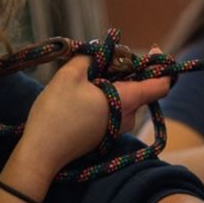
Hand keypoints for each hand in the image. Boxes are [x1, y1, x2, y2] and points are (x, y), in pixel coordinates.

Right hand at [19, 56, 172, 170]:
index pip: (161, 85)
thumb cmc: (56, 113)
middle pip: (140, 87)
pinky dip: (104, 96)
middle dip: (126, 69)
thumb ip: (89, 57)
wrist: (41, 153)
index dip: (161, 66)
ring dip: (112, 82)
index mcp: (127, 100)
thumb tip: (100, 50)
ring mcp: (117, 128)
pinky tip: (82, 92)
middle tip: (102, 58)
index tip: (152, 51)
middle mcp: (129, 117)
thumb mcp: (69, 75)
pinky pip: (114, 109)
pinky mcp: (105, 134)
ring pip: (125, 97)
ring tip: (87, 74)